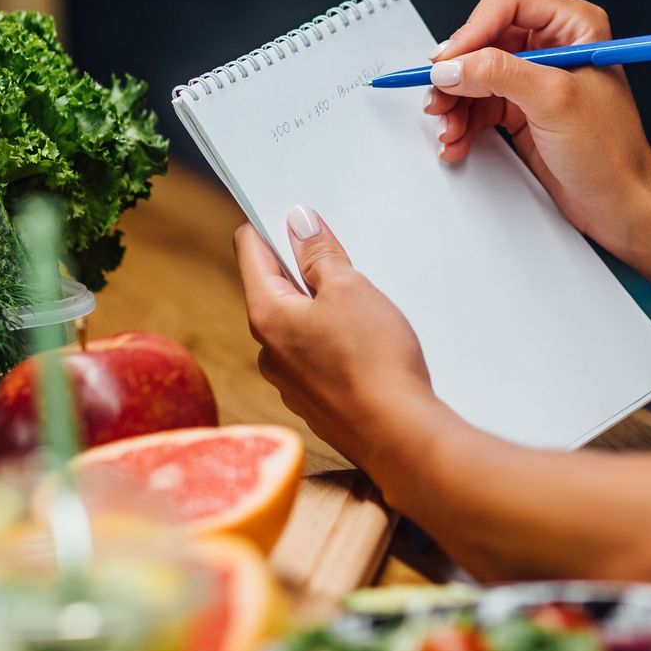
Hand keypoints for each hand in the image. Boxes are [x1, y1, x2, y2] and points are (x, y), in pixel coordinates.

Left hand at [234, 209, 433, 471]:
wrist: (399, 436)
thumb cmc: (373, 363)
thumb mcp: (350, 289)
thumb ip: (319, 255)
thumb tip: (298, 224)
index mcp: (267, 316)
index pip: (251, 253)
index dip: (269, 227)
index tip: (291, 214)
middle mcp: (269, 351)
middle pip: (276, 290)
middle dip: (304, 270)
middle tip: (340, 256)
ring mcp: (290, 381)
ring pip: (299, 326)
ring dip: (322, 309)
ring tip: (363, 306)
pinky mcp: (315, 402)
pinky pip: (316, 356)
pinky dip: (334, 342)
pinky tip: (366, 344)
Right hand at [427, 0, 650, 252]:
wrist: (621, 203)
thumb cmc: (612, 151)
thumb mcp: (554, 101)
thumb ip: (500, 74)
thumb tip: (454, 65)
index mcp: (573, 25)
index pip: (508, 2)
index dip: (474, 30)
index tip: (451, 62)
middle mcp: (553, 45)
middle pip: (484, 38)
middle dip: (459, 72)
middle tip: (441, 97)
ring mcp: (536, 77)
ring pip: (475, 73)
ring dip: (456, 102)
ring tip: (449, 128)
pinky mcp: (523, 108)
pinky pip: (479, 104)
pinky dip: (463, 121)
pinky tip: (458, 140)